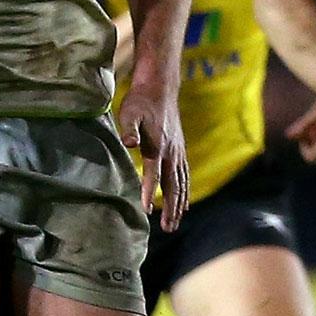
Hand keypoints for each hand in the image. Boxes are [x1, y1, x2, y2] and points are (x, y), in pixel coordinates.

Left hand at [119, 78, 189, 230]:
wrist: (161, 87)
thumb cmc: (141, 101)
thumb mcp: (129, 112)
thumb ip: (129, 129)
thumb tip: (129, 142)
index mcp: (158, 147)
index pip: (154, 175)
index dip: (150, 193)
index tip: (146, 210)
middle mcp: (172, 153)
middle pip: (173, 186)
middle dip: (171, 208)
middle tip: (167, 228)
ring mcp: (178, 152)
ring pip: (182, 184)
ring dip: (179, 205)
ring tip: (175, 223)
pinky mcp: (180, 150)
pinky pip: (186, 176)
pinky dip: (186, 192)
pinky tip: (185, 203)